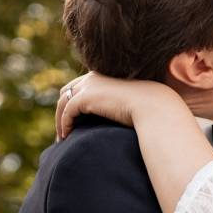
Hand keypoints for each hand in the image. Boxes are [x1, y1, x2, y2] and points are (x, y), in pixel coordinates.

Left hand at [55, 73, 173, 139]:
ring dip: (60, 119)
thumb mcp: (130, 103)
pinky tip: (66, 136)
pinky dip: (64, 123)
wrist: (152, 107)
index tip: (73, 120)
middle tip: (63, 129)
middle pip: (66, 92)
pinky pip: (67, 111)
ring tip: (62, 137)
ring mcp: (88, 86)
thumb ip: (118, 105)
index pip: (79, 86)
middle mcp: (92, 77)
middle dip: (62, 109)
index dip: (73, 102)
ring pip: (63, 102)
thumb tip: (116, 116)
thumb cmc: (148, 108)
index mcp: (103, 74)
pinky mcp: (85, 97)